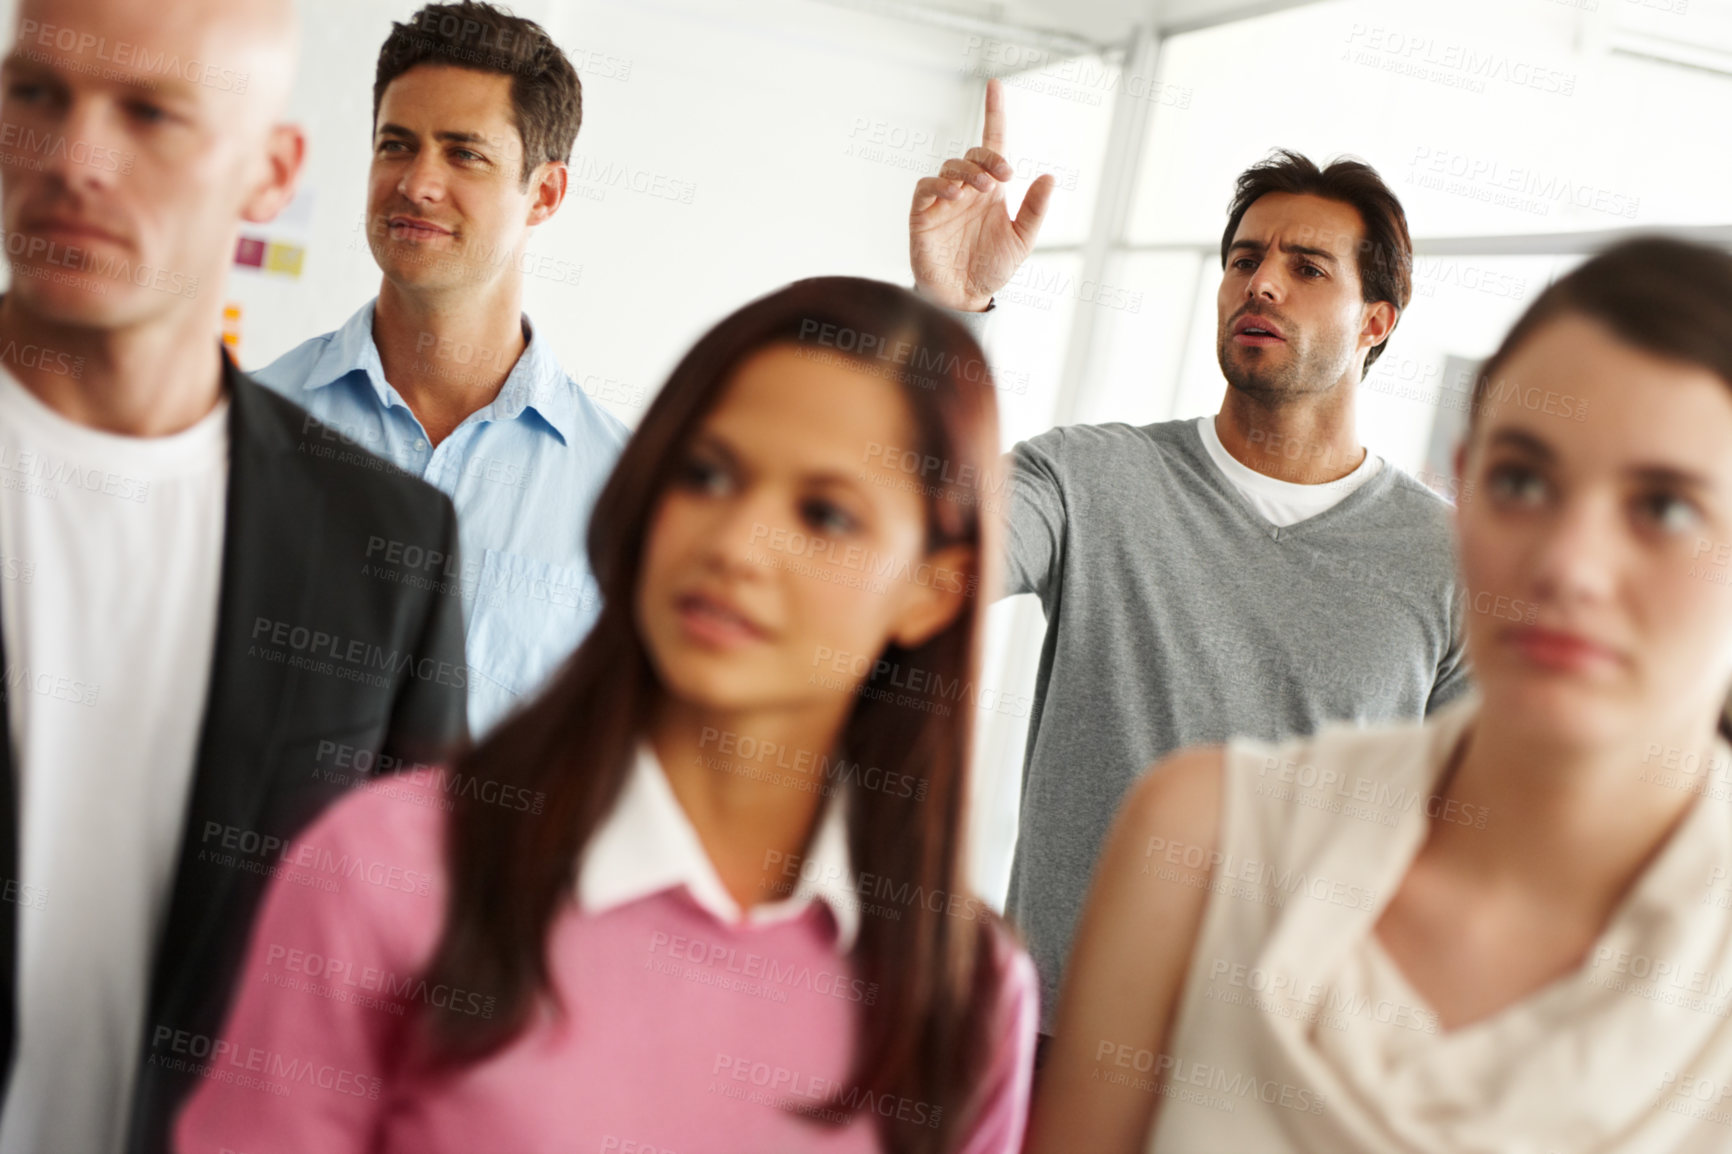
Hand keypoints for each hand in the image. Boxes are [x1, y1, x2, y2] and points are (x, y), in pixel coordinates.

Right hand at [910, 77, 1055, 311]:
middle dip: (987, 158)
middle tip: (1001, 178)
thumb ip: (1034, 210)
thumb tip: (1049, 177)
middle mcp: (967, 190)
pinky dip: (939, 185)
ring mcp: (943, 201)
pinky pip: (926, 188)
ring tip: (980, 190)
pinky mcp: (923, 215)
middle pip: (972, 154)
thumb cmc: (992, 269)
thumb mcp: (1022, 240)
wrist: (965, 298)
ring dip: (967, 172)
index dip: (993, 113)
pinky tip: (955, 194)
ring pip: (950, 167)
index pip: (992, 143)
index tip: (995, 84)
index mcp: (991, 190)